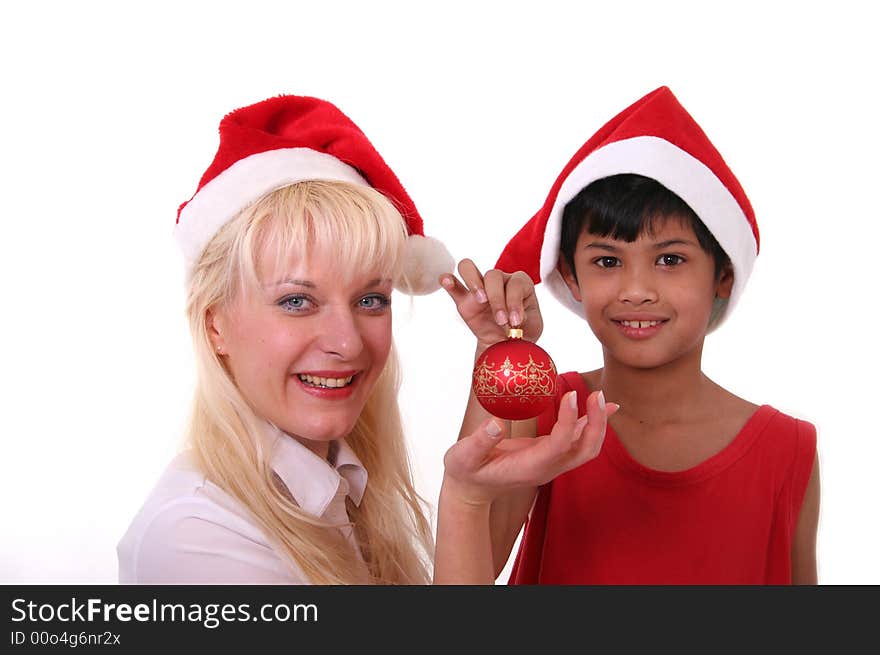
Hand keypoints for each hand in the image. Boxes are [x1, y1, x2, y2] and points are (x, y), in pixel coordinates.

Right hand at [440, 258, 542, 350]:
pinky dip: (448, 281)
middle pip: (493, 275)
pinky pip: (454, 286)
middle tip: (500, 319)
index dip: (515, 301)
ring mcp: (480, 288)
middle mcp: (499, 281)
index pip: (516, 283)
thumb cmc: (524, 331)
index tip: (515, 322)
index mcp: (520, 283)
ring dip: (474, 283)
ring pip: (469, 269)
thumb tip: (514, 318)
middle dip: (497, 298)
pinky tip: (446, 281)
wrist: (507, 346)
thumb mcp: (532, 326)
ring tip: (481, 301)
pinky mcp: (464, 300)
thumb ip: (526, 319)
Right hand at [441, 389, 618, 505]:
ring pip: (586, 448)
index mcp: (529, 467)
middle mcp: (547, 467)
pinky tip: (603, 407)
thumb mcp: (463, 457)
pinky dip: (592, 424)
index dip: (568, 422)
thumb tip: (495, 424)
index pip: (559, 445)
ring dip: (597, 423)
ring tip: (602, 397)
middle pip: (585, 450)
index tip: (570, 396)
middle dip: (596, 424)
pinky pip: (578, 441)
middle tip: (596, 395)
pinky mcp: (550, 454)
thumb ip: (478, 442)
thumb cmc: (466, 473)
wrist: (471, 491)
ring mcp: (552, 463)